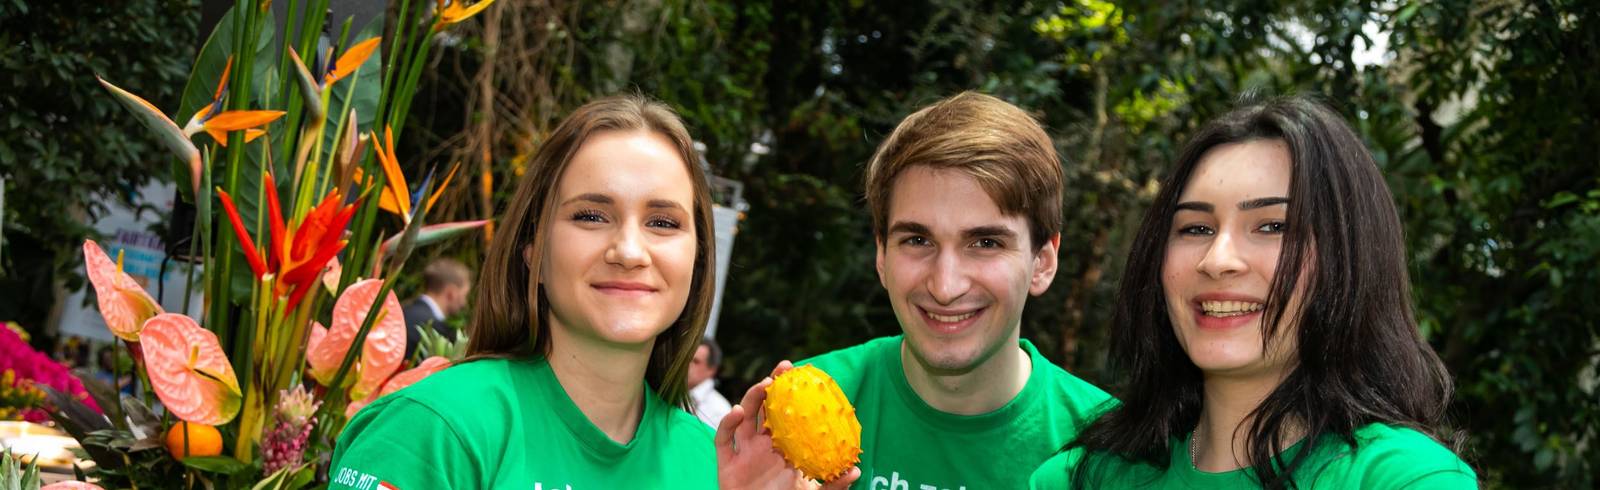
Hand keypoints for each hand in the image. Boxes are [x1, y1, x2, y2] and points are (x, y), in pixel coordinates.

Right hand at [717, 362, 859, 489]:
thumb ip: (833, 485)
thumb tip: (856, 471)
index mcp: (782, 445)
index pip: (787, 413)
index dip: (792, 393)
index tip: (805, 374)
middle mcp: (761, 444)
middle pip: (764, 407)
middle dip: (771, 385)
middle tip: (784, 369)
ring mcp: (742, 452)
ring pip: (743, 417)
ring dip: (751, 398)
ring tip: (765, 385)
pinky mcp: (726, 463)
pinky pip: (723, 440)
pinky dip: (727, 423)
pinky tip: (737, 411)